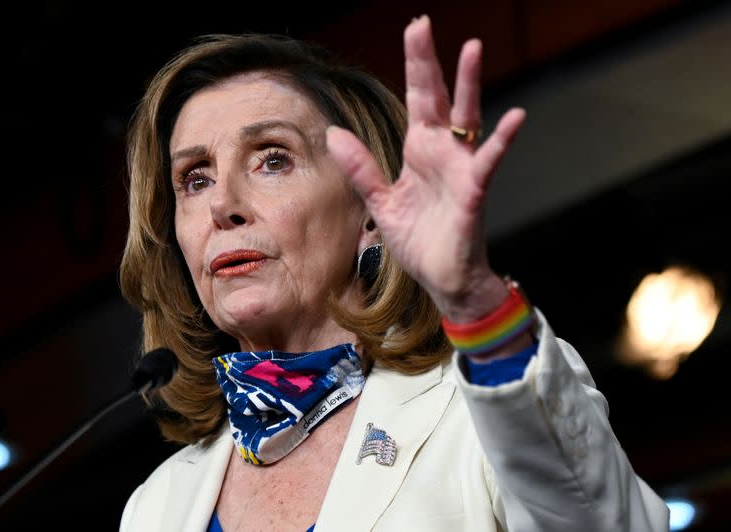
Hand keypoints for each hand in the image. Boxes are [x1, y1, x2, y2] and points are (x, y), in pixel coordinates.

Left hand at [326, 15, 525, 321]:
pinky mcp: (473, 192)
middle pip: (437, 98)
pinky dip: (502, 141)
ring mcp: (460, 169)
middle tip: (423, 24)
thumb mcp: (382, 202)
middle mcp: (442, 153)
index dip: (416, 66)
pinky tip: (513, 117)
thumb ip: (361, 169)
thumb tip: (335, 134)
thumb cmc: (420, 241)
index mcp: (420, 152)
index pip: (418, 100)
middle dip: (430, 62)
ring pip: (467, 119)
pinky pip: (489, 162)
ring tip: (472, 48)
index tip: (415, 29)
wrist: (443, 279)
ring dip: (469, 85)